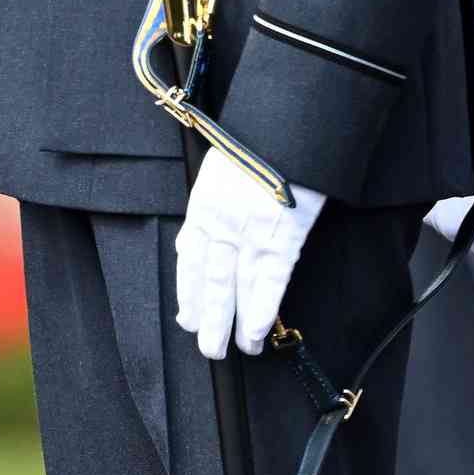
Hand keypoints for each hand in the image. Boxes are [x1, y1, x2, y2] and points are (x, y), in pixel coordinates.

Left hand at [175, 157, 327, 359]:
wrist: (286, 126)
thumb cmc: (254, 144)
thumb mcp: (216, 170)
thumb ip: (206, 209)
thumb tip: (193, 243)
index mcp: (203, 206)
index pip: (190, 260)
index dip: (189, 294)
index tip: (188, 318)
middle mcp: (221, 223)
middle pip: (211, 282)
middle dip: (209, 320)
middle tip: (209, 348)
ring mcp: (251, 231)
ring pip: (239, 287)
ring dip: (237, 323)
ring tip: (239, 348)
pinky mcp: (283, 234)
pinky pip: (270, 279)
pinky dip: (262, 308)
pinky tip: (258, 331)